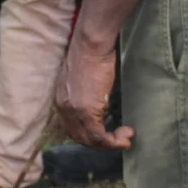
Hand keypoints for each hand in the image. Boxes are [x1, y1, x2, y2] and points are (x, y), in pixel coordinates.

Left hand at [54, 30, 130, 150]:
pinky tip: (126, 135)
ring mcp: (73, 111)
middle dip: (101, 144)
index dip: (91, 135)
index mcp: (61, 99)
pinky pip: (99, 136)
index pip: (73, 128)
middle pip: (80, 137)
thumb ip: (88, 94)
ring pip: (90, 140)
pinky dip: (114, 141)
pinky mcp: (86, 111)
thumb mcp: (86, 79)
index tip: (108, 133)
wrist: (91, 43)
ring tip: (126, 138)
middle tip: (120, 139)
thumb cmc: (93, 54)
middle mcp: (63, 108)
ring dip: (110, 144)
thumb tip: (103, 104)